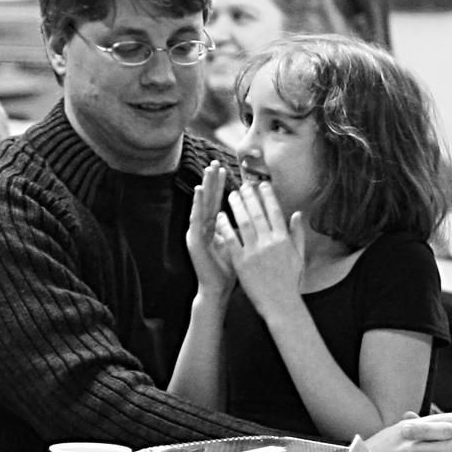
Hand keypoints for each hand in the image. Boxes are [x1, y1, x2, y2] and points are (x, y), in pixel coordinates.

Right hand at [186, 161, 236, 300]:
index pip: (218, 202)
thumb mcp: (240, 245)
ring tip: (207, 171)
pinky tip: (200, 191)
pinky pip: (196, 218)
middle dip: (212, 181)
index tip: (226, 168)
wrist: (218, 289)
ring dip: (204, 187)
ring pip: (201, 205)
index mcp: (215, 228)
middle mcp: (204, 228)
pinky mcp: (194, 240)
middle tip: (215, 162)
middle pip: (209, 200)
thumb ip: (245, 231)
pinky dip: (197, 204)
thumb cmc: (230, 270)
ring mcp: (197, 233)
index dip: (221, 186)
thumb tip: (257, 217)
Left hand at [224, 181, 305, 317]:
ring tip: (231, 195)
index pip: (275, 212)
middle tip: (243, 185)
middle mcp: (270, 243)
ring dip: (237, 207)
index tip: (262, 184)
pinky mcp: (241, 262)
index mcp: (284, 240)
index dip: (267, 196)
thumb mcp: (298, 256)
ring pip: (244, 223)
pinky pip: (231, 240)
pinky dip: (226, 227)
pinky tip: (220, 216)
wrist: (280, 303)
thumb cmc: (289, 281)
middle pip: (258, 214)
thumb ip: (297, 233)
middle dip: (250, 197)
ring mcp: (255, 252)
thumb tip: (297, 213)